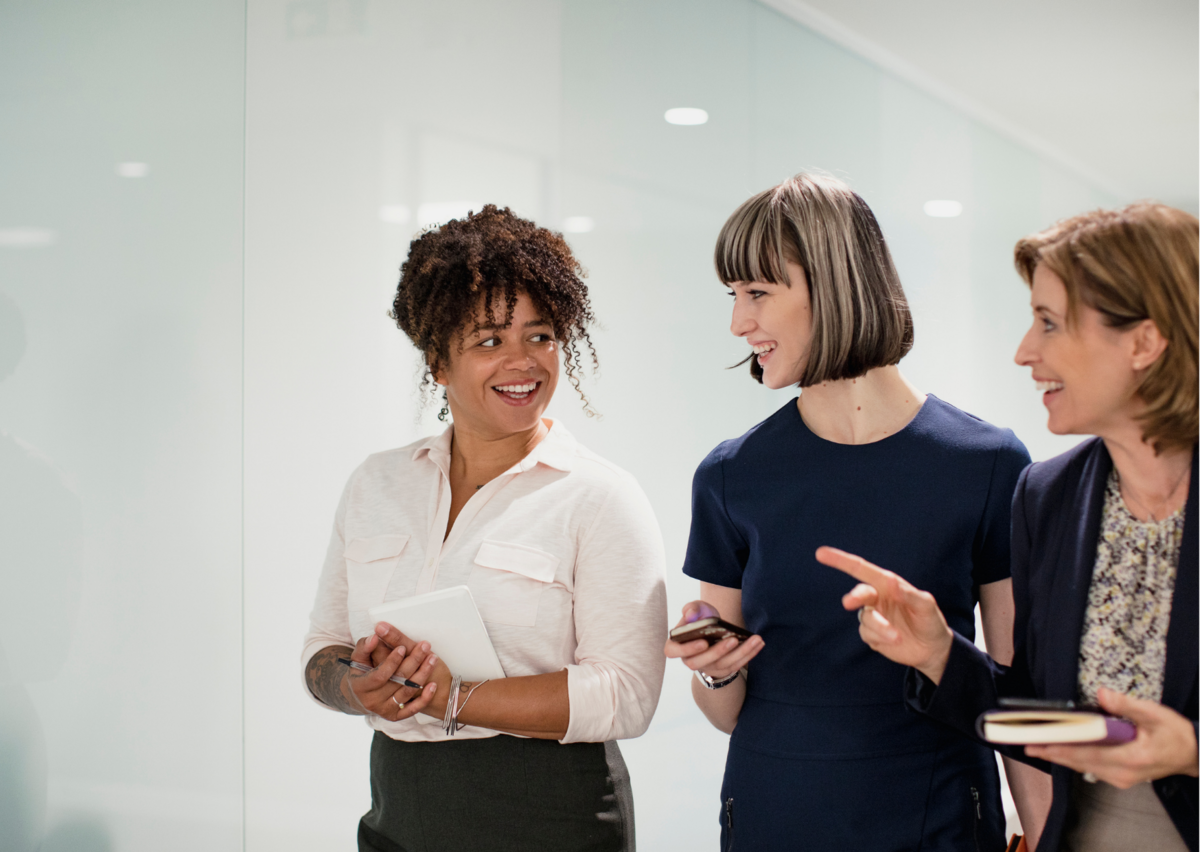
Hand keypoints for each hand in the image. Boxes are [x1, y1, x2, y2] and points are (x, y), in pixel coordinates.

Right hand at [344, 632, 437, 720]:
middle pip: (397, 681)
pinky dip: (424, 698)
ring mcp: (384, 710)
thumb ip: (365, 646)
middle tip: (425, 646)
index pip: (379, 675)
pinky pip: (413, 709)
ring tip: (433, 658)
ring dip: (422, 675)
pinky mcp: (396, 716)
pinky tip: (433, 685)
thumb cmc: (363, 671)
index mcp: (360, 687)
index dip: (391, 661)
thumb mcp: (359, 658)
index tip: (403, 647)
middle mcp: (372, 701)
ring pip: (407, 693)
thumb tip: (375, 637)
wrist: (364, 696)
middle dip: (413, 662)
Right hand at [663, 601, 762, 680]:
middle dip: (718, 652)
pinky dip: (749, 654)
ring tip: (754, 639)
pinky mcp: (724, 670)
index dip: (687, 649)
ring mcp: (707, 667)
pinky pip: (737, 665)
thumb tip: (689, 615)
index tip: (703, 642)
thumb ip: (692, 609)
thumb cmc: (701, 617)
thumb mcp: (696, 608)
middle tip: (733, 640)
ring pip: (723, 665)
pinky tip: (759, 643)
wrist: (713, 629)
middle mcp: (690, 660)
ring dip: (740, 653)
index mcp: (677, 645)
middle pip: (700, 662)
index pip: (673, 651)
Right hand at [815, 546, 953, 682]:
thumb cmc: (929, 620)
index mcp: (888, 584)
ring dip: (880, 627)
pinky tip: (896, 641)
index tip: (820, 553)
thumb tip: (892, 584)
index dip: (841, 560)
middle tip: (849, 603)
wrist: (932, 649)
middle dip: (854, 597)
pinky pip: (868, 634)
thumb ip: (909, 594)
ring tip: (898, 636)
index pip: (862, 569)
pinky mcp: (872, 635)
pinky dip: (881, 638)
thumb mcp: (926, 605)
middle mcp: (877, 598)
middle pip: (858, 594)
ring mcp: (874, 617)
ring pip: (865, 618)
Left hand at [1025, 687, 1199, 786]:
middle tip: (1027, 744)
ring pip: (1083, 766)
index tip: (1040, 743)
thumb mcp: (1155, 714)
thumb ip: (1127, 705)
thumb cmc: (1175, 734)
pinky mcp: (1120, 777)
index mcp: (1130, 758)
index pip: (1088, 753)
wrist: (1192, 754)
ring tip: (1036, 746)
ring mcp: (1121, 778)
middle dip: (1052, 752)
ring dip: (1060, 756)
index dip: (1062, 747)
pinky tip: (1060, 750)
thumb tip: (1102, 694)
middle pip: (1080, 762)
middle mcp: (1123, 773)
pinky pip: (1091, 768)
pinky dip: (1074, 758)